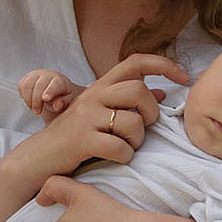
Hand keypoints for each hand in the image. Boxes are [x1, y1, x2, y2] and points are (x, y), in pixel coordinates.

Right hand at [16, 53, 185, 178]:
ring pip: (133, 122)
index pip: (135, 62)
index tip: (184, 77)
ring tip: (125, 148)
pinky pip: (121, 148)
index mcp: (99, 87)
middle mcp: (92, 96)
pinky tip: (115, 159)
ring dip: (137, 141)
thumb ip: (128, 103)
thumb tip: (162, 93)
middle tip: (144, 127)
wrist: (37, 158)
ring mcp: (85, 117)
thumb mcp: (99, 115)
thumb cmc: (74, 138)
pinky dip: (125, 157)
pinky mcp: (81, 140)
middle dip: (150, 112)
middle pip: (138, 90)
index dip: (163, 65)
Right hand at [18, 68, 78, 118]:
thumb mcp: (69, 101)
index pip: (55, 84)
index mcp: (60, 80)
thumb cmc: (64, 96)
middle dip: (36, 101)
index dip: (49, 91)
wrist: (57, 91)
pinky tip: (30, 102)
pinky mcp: (27, 77)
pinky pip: (21, 86)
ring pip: (27, 85)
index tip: (45, 99)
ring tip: (34, 109)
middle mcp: (48, 74)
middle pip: (39, 86)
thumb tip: (57, 105)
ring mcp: (36, 74)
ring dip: (28, 100)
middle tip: (37, 112)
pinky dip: (23, 96)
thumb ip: (65, 103)